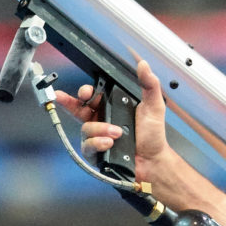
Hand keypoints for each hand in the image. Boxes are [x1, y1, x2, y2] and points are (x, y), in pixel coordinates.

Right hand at [53, 59, 171, 181]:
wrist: (153, 160)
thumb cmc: (152, 136)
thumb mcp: (153, 106)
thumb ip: (149, 84)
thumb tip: (144, 65)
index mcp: (112, 108)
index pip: (92, 96)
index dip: (85, 92)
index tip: (86, 92)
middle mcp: (101, 121)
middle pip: (78, 109)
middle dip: (71, 103)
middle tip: (82, 99)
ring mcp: (97, 137)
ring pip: (85, 129)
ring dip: (100, 129)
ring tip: (117, 133)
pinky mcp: (95, 153)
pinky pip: (87, 146)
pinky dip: (98, 143)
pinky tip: (109, 143)